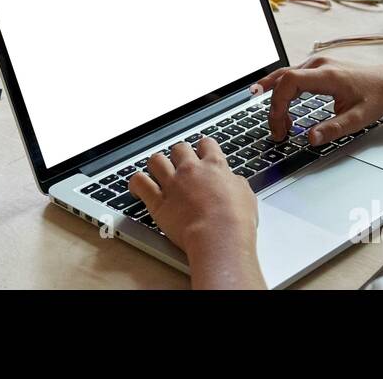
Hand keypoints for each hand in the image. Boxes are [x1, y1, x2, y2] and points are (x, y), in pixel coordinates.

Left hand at [128, 140, 257, 257]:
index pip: (207, 144)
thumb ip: (235, 183)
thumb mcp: (246, 196)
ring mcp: (172, 184)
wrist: (219, 237)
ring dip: (157, 165)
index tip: (202, 153)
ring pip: (156, 160)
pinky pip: (139, 182)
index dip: (204, 148)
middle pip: (179, 148)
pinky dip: (136, 183)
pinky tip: (138, 187)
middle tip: (180, 164)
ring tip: (158, 172)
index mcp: (214, 166)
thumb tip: (233, 181)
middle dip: (179, 155)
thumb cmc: (235, 221)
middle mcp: (191, 170)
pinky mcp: (157, 201)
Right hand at [254, 57, 382, 145]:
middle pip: (282, 79)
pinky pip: (290, 77)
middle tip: (278, 132)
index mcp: (327, 75)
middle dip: (274, 107)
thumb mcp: (357, 119)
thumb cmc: (374, 98)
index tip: (279, 124)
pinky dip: (283, 94)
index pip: (289, 81)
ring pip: (283, 77)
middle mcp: (318, 64)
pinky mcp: (315, 67)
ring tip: (279, 125)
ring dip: (277, 100)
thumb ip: (333, 129)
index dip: (278, 102)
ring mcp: (316, 63)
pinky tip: (282, 110)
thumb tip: (311, 139)